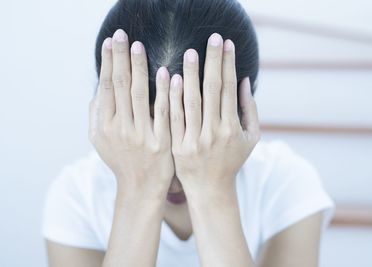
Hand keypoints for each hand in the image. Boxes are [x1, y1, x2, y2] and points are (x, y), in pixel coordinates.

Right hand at [89, 29, 173, 191]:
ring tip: (138, 47)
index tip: (110, 43)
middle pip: (121, 87)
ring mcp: (142, 136)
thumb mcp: (100, 140)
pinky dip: (164, 93)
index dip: (108, 64)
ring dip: (139, 68)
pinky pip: (163, 113)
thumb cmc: (121, 159)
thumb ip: (96, 114)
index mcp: (105, 126)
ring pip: (140, 96)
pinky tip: (166, 73)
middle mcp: (121, 129)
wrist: (141, 187)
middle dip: (121, 58)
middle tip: (122, 35)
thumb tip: (98, 88)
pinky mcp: (162, 142)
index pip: (107, 88)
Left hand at [169, 33, 260, 190]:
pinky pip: (174, 117)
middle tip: (211, 38)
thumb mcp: (251, 138)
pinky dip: (173, 97)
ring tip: (190, 52)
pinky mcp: (178, 145)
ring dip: (191, 75)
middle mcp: (215, 132)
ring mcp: (195, 139)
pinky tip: (172, 77)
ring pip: (192, 101)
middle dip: (213, 62)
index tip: (227, 44)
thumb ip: (251, 110)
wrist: (210, 189)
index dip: (228, 65)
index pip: (229, 89)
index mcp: (233, 128)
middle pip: (212, 90)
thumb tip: (245, 81)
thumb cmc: (232, 160)